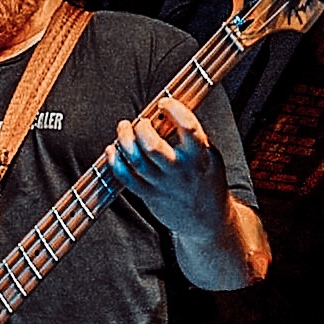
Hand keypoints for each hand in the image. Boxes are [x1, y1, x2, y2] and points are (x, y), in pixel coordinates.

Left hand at [105, 97, 228, 237]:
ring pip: (136, 160)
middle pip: (152, 145)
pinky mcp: (148, 195)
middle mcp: (179, 171)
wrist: (207, 220)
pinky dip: (115, 161)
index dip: (174, 110)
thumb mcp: (211, 157)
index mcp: (199, 157)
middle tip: (141, 122)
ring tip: (124, 128)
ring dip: (125, 139)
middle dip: (142, 128)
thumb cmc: (207, 182)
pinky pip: (125, 177)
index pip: (188, 128)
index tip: (164, 103)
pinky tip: (113, 149)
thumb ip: (194, 137)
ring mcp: (161, 184)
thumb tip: (170, 113)